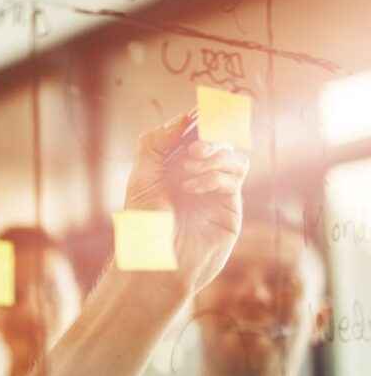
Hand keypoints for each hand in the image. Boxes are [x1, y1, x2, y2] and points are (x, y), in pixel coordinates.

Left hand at [124, 113, 248, 292]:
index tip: (198, 114)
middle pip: (219, 140)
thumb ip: (155, 144)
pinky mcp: (230, 208)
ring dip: (214, 156)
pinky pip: (234, 179)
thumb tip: (181, 118)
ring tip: (189, 169)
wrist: (157, 262)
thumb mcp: (141, 178)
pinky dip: (215, 177)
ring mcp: (216, 191)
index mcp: (174, 165)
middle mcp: (198, 175)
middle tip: (194, 148)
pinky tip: (192, 188)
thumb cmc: (145, 224)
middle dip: (210, 137)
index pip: (194, 133)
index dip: (200, 120)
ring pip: (233, 157)